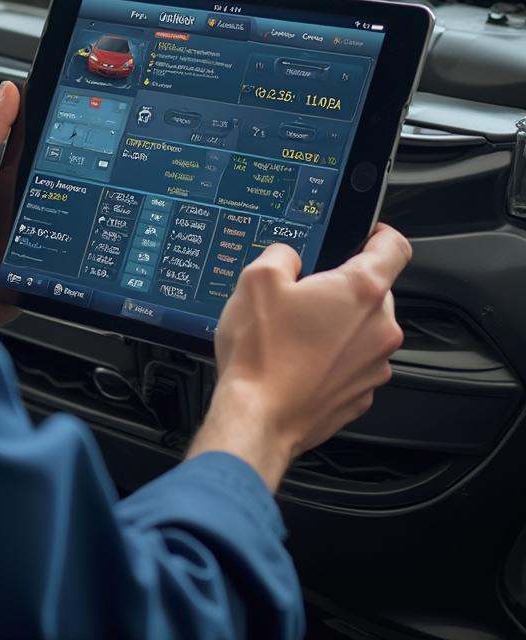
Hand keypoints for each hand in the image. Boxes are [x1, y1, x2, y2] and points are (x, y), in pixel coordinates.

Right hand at [189, 224, 409, 490]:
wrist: (258, 418)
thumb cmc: (261, 354)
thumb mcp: (256, 279)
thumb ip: (281, 253)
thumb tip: (289, 256)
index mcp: (360, 290)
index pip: (395, 247)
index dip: (380, 233)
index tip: (366, 234)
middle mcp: (379, 328)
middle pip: (374, 290)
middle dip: (342, 287)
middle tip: (302, 293)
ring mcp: (375, 365)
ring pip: (362, 329)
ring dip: (336, 325)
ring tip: (293, 333)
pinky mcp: (362, 394)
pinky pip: (353, 363)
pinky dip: (331, 358)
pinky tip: (297, 361)